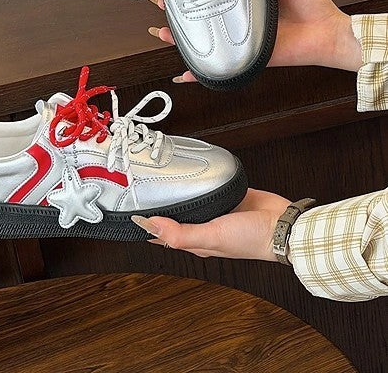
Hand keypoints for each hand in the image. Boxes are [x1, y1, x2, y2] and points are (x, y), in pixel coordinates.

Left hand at [132, 189, 289, 260]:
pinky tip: (194, 171)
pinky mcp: (228, 194)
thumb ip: (181, 233)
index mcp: (196, 240)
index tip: (128, 212)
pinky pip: (209, 186)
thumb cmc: (251, 239)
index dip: (145, 225)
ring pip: (190, 199)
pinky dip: (199, 180)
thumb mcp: (211, 237)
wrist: (283, 225)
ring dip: (178, 190)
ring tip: (161, 176)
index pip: (162, 234)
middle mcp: (203, 225)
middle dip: (158, 205)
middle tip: (140, 187)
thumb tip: (151, 226)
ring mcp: (216, 209)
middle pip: (174, 214)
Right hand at [148, 0, 362, 81]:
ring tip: (162, 33)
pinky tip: (184, 76)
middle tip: (157, 5)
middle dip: (176, 13)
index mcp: (246, 3)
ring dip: (180, 41)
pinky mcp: (247, 59)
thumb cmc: (311, 7)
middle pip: (201, 19)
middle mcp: (239, 22)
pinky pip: (220, 70)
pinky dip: (200, 77)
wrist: (327, 33)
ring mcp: (241, 42)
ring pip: (204, 43)